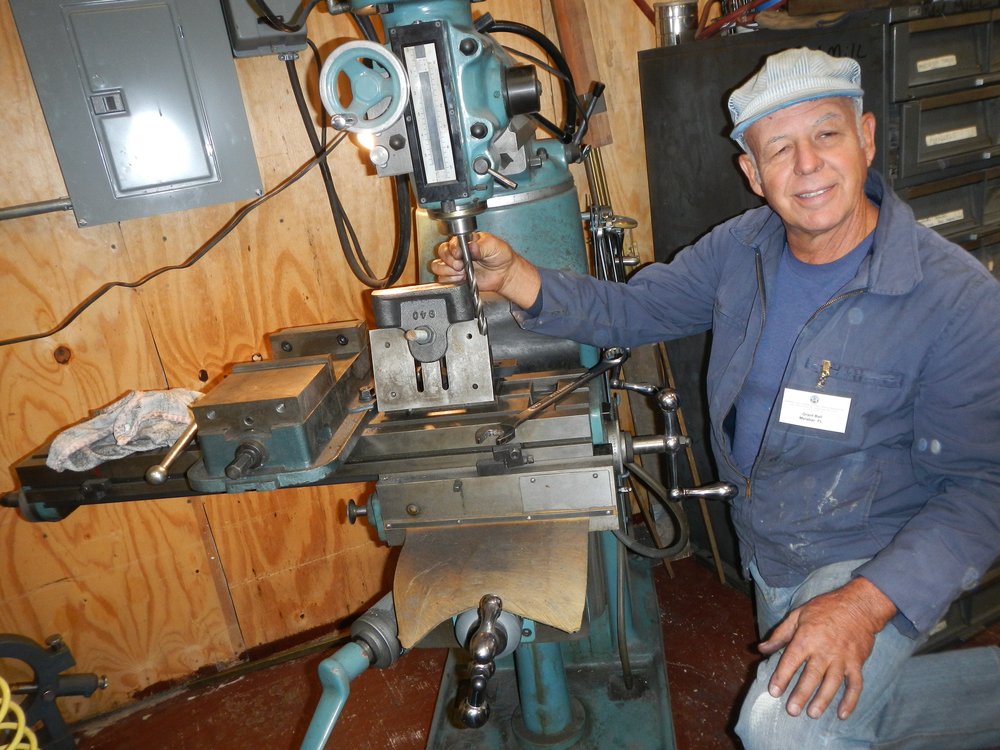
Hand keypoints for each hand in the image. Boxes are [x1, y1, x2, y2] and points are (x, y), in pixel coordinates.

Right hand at [431, 232, 540, 308]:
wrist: (505, 273)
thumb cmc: (500, 255)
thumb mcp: (494, 245)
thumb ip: (481, 245)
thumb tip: (471, 246)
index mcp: (465, 240)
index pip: (450, 242)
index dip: (453, 249)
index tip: (460, 255)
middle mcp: (457, 252)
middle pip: (441, 253)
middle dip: (450, 261)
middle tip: (461, 265)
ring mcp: (455, 265)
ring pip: (438, 266)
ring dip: (448, 271)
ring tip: (461, 272)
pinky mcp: (455, 278)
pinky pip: (442, 279)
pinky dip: (449, 280)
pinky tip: (460, 279)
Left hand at [760, 577, 895, 720]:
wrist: (858, 606)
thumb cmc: (824, 609)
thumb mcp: (797, 615)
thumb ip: (779, 634)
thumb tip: (761, 649)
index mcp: (806, 638)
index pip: (791, 661)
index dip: (781, 677)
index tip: (774, 692)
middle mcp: (824, 651)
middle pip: (811, 676)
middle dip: (801, 694)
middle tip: (792, 711)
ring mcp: (842, 659)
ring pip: (832, 684)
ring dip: (822, 700)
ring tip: (812, 714)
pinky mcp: (857, 663)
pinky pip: (855, 685)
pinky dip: (850, 701)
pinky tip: (842, 714)